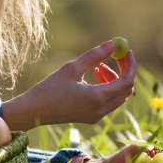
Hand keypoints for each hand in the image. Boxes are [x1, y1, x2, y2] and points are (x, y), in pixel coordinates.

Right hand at [1, 41, 135, 130]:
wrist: (33, 112)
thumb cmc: (49, 88)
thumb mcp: (72, 68)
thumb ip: (95, 56)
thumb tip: (113, 44)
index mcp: (97, 98)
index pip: (126, 81)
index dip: (129, 65)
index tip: (126, 51)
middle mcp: (101, 110)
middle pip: (125, 89)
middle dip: (123, 71)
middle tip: (116, 56)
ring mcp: (97, 116)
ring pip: (118, 96)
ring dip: (114, 79)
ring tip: (98, 67)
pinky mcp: (91, 117)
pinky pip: (109, 102)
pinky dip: (107, 88)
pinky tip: (93, 77)